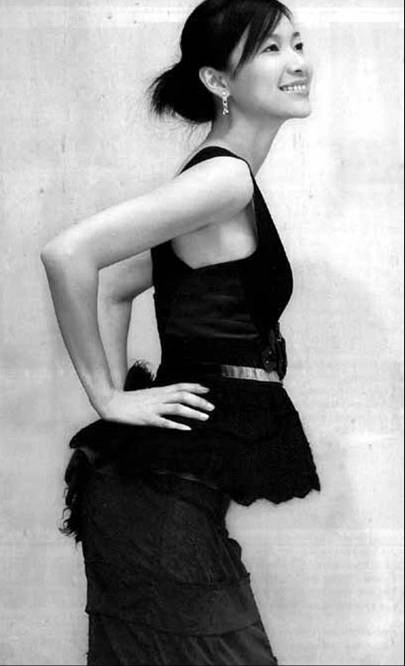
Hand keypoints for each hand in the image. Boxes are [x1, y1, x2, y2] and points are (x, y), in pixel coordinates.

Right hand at [98, 383, 214, 430]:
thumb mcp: (148, 394)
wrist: (112, 403)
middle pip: (182, 396)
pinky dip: (177, 425)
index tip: (207, 390)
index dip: (195, 387)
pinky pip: (164, 422)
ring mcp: (153, 408)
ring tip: (205, 417)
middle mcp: (158, 397)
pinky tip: (187, 428)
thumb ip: (161, 396)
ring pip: (177, 408)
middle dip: (199, 401)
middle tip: (212, 407)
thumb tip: (174, 398)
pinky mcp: (147, 419)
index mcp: (159, 390)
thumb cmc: (130, 400)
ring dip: (192, 413)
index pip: (180, 385)